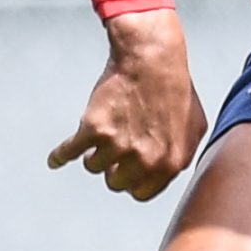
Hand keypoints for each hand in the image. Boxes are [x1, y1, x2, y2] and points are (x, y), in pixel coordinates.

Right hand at [49, 8, 207, 199]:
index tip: (126, 171)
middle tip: (114, 150)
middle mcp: (145, 160)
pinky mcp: (94, 129)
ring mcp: (119, 146)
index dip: (132, 181)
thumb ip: (182, 155)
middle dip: (113, 167)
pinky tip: (56, 160)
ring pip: (94, 166)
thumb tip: (169, 173)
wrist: (153, 57)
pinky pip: (69, 152)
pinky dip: (60, 156)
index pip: (141, 193)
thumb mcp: (195, 127)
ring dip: (94, 153)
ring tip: (101, 137)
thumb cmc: (176, 88)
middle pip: (115, 183)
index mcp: (170, 164)